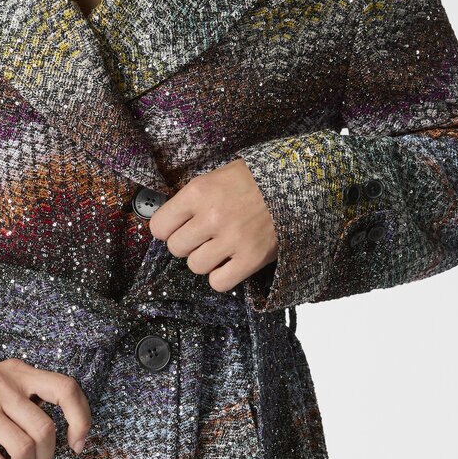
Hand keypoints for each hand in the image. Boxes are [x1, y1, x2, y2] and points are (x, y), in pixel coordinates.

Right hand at [0, 359, 92, 458]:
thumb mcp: (9, 384)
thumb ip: (36, 397)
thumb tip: (76, 434)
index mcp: (20, 372)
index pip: (66, 389)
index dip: (81, 419)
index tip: (77, 444)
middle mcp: (1, 385)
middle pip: (44, 429)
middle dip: (47, 456)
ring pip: (23, 449)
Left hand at [147, 158, 279, 291]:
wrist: (298, 182)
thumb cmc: (256, 177)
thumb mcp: (218, 176)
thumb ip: (193, 198)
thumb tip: (173, 220)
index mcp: (198, 192)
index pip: (159, 226)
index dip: (167, 229)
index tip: (178, 228)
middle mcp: (211, 217)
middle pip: (176, 248)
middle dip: (187, 244)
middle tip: (203, 237)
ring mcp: (232, 239)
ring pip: (195, 266)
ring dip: (205, 260)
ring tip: (220, 248)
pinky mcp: (251, 258)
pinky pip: (218, 282)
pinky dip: (222, 276)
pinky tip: (230, 262)